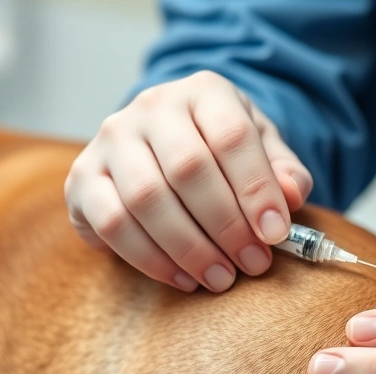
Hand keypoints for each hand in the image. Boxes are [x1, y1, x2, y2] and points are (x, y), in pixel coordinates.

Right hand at [64, 71, 312, 291]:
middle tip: (253, 263)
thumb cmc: (222, 152)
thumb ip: (284, 172)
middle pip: (188, 169)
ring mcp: (111, 139)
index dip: (256, 189)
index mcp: (203, 92)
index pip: (231, 137)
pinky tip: (183, 279)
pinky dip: (151, 259)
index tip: (276, 234)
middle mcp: (151, 107)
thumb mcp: (262, 150)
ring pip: (148, 199)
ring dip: (190, 248)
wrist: (161, 146)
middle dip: (227, 226)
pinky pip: (113, 223)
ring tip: (221, 278)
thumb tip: (293, 196)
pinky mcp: (82, 177)